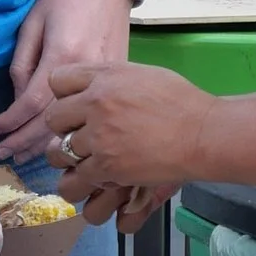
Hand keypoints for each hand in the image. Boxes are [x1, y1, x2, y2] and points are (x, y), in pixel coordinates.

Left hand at [0, 0, 131, 162]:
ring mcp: (104, 78)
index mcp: (62, 57)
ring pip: (74, 122)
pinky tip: (58, 141)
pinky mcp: (115, 76)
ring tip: (24, 156)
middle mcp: (85, 74)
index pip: (30, 104)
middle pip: (52, 122)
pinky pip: (90, 112)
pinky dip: (72, 130)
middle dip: (24, 142)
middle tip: (3, 155)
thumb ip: (23, 63)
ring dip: (46, 143)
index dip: (10, 123)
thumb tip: (17, 98)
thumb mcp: (33, 22)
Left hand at [46, 61, 217, 224]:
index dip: (64, 94)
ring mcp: (98, 136)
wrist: (202, 133)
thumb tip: (93, 86)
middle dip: (64, 129)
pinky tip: (102, 176)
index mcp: (104, 76)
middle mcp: (95, 103)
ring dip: (69, 159)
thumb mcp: (142, 75)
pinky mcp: (106, 166)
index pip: (57, 80)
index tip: (76, 105)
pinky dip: (88, 180)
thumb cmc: (181, 102)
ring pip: (58, 153)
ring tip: (85, 160)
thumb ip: (111, 79)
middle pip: (53, 118)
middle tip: (82, 136)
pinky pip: (78, 177)